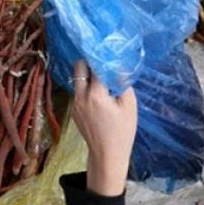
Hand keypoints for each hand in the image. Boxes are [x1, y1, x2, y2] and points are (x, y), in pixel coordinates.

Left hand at [71, 60, 137, 195]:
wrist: (107, 155)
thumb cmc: (122, 132)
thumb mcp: (129, 106)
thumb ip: (123, 83)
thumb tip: (119, 66)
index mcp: (95, 94)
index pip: (95, 66)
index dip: (102, 57)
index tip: (108, 49)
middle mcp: (80, 96)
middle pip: (78, 67)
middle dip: (89, 62)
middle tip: (103, 62)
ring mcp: (74, 103)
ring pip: (77, 78)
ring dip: (87, 74)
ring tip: (102, 75)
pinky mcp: (74, 109)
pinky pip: (78, 90)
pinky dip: (86, 86)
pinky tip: (98, 90)